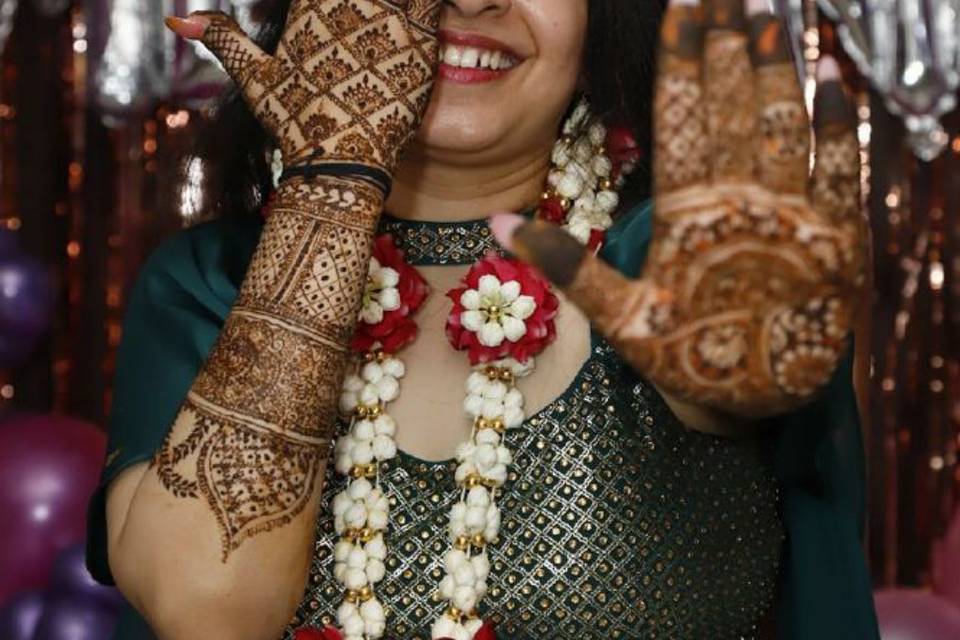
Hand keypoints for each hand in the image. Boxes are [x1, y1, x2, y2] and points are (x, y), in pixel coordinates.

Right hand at [166, 0, 441, 174]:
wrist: (340, 167)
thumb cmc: (295, 124)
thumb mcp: (255, 77)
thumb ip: (222, 37)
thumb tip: (174, 18)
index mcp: (312, 6)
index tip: (336, 12)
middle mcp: (350, 6)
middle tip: (364, 26)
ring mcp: (388, 23)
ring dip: (402, 2)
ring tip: (387, 26)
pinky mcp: (422, 44)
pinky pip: (436, 3)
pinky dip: (433, 6)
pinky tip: (452, 13)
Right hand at [494, 0, 864, 418]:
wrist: (767, 401)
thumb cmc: (688, 356)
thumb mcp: (618, 317)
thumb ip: (563, 264)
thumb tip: (497, 223)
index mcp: (687, 215)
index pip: (683, 115)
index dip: (682, 56)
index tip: (684, 9)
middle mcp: (745, 202)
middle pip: (736, 103)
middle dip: (729, 42)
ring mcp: (799, 214)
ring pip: (788, 122)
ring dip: (779, 65)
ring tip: (771, 16)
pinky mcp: (842, 232)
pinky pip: (844, 162)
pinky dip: (839, 118)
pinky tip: (831, 78)